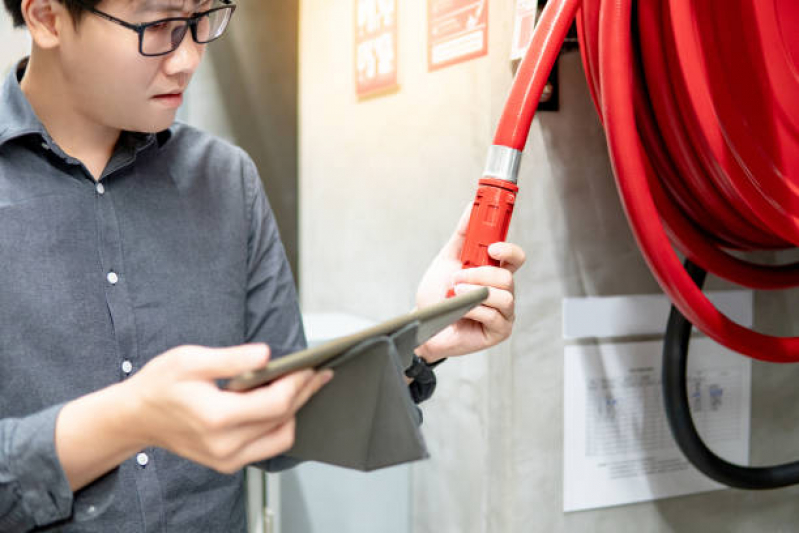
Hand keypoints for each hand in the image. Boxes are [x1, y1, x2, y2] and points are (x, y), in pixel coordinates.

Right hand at [127, 344, 331, 473]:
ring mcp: (227, 458)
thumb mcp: (191, 359)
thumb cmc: (160, 384)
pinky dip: (280, 425)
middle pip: (283, 419)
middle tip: (319, 372)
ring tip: (305, 385)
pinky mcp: (228, 463)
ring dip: (296, 411)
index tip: (312, 365)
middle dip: (304, 392)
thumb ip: (231, 358)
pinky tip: (283, 403)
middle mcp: (224, 444)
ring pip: (281, 437)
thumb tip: (266, 355)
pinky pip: (268, 447)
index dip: (299, 382)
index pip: (275, 403)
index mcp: (216, 417)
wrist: (136, 417)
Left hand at [415, 205, 525, 360]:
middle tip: (458, 276)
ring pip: (504, 295)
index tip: (492, 248)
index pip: (514, 257)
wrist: (424, 322)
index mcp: (494, 272)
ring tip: (455, 293)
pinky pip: (495, 316)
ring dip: (475, 291)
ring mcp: (504, 312)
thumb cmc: (437, 295)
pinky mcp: (499, 330)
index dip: (508, 250)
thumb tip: (472, 208)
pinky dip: (475, 309)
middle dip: (480, 274)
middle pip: (508, 276)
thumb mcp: (447, 259)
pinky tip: (462, 310)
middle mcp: (503, 291)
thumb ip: (462, 234)